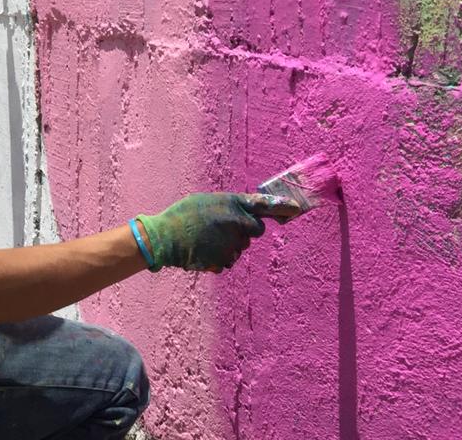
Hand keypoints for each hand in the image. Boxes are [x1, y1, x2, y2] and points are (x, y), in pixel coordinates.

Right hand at [135, 192, 281, 272]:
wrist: (164, 238)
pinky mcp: (226, 261)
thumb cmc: (182, 215)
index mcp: (233, 204)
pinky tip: (203, 250)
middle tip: (223, 228)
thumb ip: (228, 206)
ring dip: (229, 244)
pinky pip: (229, 260)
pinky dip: (218, 257)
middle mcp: (237, 223)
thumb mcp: (205, 201)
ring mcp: (233, 244)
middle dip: (245, 230)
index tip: (296, 209)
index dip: (282, 207)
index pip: (263, 205)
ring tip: (206, 239)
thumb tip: (242, 214)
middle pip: (255, 230)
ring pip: (241, 247)